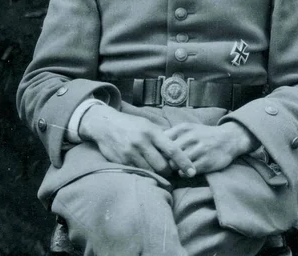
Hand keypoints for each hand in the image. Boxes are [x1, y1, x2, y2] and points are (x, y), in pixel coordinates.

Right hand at [79, 104, 195, 177]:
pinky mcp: (122, 161)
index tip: (193, 172)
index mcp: (151, 132)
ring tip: (156, 168)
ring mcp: (131, 153)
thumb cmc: (130, 124)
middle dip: (168, 170)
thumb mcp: (147, 124)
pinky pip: (139, 172)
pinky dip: (144, 173)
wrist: (105, 125)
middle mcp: (142, 142)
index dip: (184, 162)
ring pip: (151, 171)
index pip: (172, 150)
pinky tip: (144, 167)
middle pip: (163, 166)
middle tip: (169, 169)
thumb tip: (178, 148)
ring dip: (156, 173)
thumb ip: (161, 136)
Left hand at [164, 121, 258, 174]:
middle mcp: (190, 137)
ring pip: (176, 164)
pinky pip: (187, 171)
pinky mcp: (206, 162)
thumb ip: (172, 134)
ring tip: (177, 168)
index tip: (159, 156)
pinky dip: (184, 173)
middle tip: (167, 166)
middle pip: (167, 155)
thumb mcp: (188, 129)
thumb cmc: (204, 135)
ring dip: (175, 168)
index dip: (159, 150)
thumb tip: (153, 143)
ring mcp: (199, 150)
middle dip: (166, 161)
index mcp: (183, 128)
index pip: (162, 141)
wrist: (228, 139)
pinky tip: (187, 170)